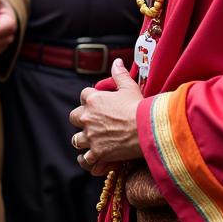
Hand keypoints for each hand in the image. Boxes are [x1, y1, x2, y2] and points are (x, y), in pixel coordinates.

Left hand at [69, 59, 143, 174]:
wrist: (149, 130)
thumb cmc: (140, 108)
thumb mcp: (130, 87)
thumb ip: (120, 74)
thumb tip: (117, 62)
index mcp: (93, 100)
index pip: (84, 95)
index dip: (90, 99)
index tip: (98, 103)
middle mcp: (88, 117)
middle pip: (74, 117)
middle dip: (82, 119)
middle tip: (93, 123)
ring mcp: (91, 136)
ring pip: (77, 139)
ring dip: (83, 140)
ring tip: (92, 141)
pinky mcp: (97, 152)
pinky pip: (85, 159)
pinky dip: (87, 160)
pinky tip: (90, 159)